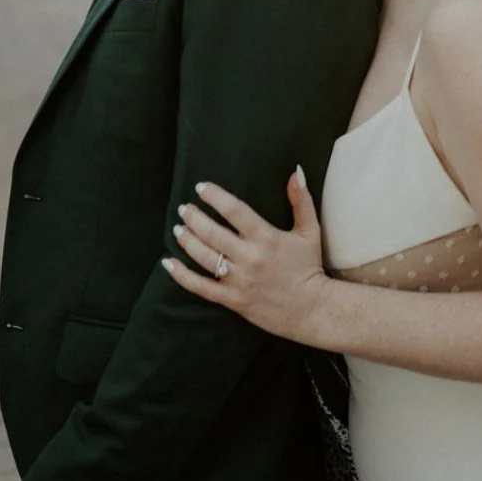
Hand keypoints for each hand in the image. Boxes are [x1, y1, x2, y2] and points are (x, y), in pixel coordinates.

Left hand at [163, 168, 336, 345]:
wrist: (312, 310)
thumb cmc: (310, 267)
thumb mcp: (309, 230)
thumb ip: (301, 200)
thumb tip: (295, 170)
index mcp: (267, 238)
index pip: (234, 210)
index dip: (214, 196)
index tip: (201, 187)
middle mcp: (250, 258)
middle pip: (213, 233)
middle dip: (194, 217)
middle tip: (184, 208)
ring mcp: (239, 280)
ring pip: (204, 257)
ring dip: (187, 241)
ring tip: (178, 228)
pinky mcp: (233, 300)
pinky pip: (201, 287)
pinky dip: (182, 275)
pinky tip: (168, 263)